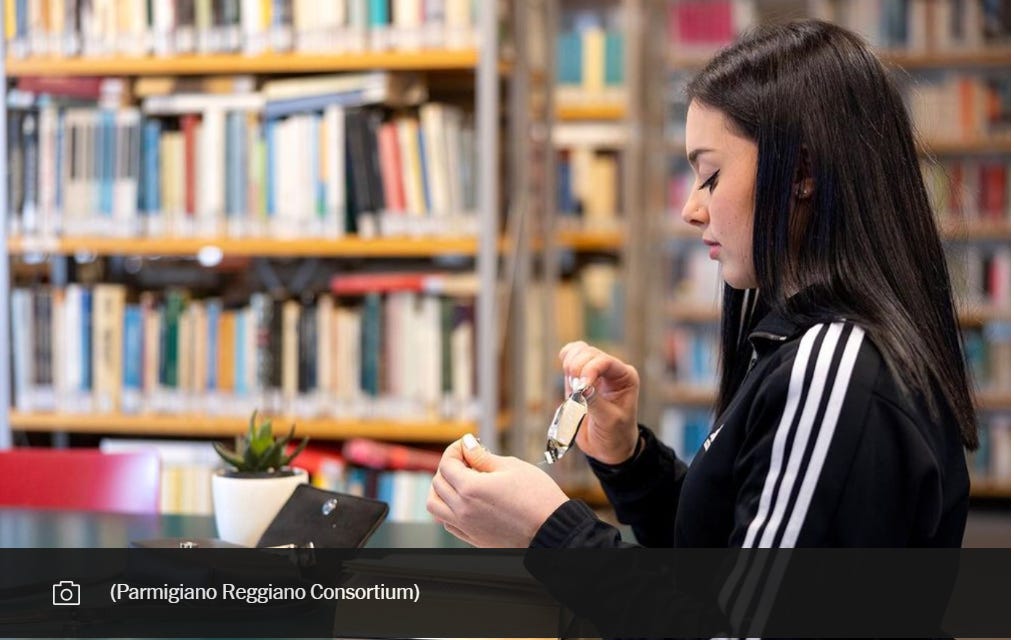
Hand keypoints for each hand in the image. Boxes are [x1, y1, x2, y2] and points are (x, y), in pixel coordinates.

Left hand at [427, 434, 568, 546]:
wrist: (552, 529)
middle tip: (467, 459)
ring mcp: (466, 526)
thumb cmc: (538, 497)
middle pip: (438, 483)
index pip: (447, 464)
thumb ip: (482, 456)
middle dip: (449, 465)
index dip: (455, 449)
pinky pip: (447, 522)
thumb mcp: (511, 467)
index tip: (467, 444)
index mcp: (471, 489)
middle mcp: (463, 510)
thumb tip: (467, 446)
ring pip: (435, 505)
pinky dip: (448, 509)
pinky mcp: (473, 539)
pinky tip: (464, 500)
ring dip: (442, 489)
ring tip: (459, 480)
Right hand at [559, 341, 639, 464]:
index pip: (605, 361)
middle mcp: (611, 370)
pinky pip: (569, 357)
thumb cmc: (615, 434)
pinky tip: (567, 375)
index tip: (580, 387)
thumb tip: (581, 387)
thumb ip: (595, 402)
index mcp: (625, 377)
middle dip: (577, 369)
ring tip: (573, 387)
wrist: (608, 447)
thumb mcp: (609, 421)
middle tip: (576, 392)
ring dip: (570, 366)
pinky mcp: (579, 377)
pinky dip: (564, 362)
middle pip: (588, 353)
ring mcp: (595, 371)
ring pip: (578, 351)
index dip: (589, 369)